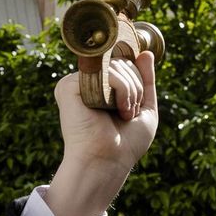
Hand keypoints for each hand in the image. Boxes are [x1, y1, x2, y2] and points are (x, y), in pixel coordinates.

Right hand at [45, 50, 158, 215]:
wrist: (107, 162)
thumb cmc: (125, 144)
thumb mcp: (144, 108)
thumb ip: (146, 80)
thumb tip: (145, 52)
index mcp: (100, 87)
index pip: (124, 65)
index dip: (137, 82)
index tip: (133, 109)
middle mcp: (86, 83)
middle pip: (122, 63)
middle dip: (136, 88)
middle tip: (127, 114)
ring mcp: (76, 83)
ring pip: (117, 66)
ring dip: (131, 92)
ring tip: (123, 115)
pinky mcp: (68, 86)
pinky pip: (107, 73)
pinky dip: (122, 90)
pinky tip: (115, 110)